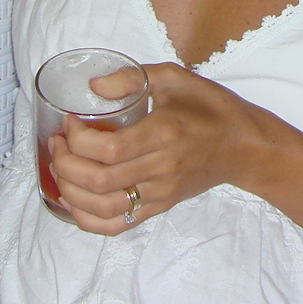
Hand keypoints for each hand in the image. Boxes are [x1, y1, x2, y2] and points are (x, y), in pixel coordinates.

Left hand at [48, 62, 266, 234]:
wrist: (245, 147)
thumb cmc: (211, 108)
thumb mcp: (176, 78)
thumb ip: (132, 78)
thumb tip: (93, 87)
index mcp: (164, 134)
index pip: (109, 148)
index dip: (78, 138)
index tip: (70, 122)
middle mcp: (161, 168)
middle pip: (99, 180)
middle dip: (65, 163)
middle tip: (57, 143)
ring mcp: (160, 193)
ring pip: (103, 207)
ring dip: (70, 191)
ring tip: (60, 168)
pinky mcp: (160, 207)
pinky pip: (117, 225)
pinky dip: (88, 219)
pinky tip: (74, 202)